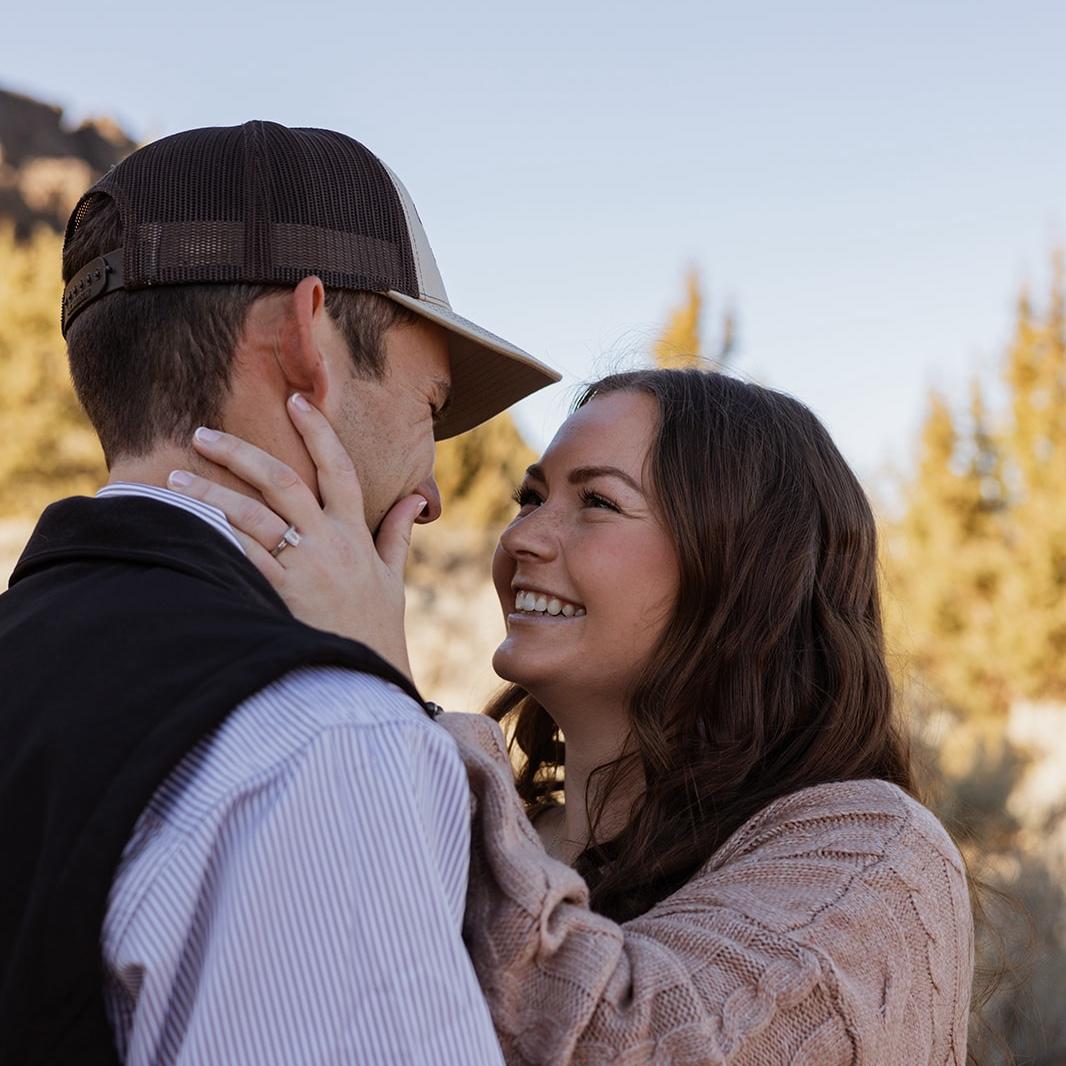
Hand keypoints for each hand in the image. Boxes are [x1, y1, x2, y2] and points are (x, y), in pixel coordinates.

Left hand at [168, 393, 425, 680]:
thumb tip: (414, 498)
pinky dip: (215, 538)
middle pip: (282, 481)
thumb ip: (396, 533)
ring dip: (210, 493)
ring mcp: (304, 568)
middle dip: (239, 452)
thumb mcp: (393, 578)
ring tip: (175, 479)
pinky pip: (243, 556)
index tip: (294, 401)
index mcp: (355, 533)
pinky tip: (186, 525)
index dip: (317, 431)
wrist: (368, 677)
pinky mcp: (281, 595)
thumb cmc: (378, 628)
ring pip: (252, 515)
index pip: (339, 467)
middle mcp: (329, 543)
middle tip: (202, 434)